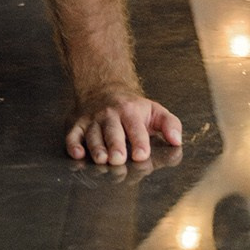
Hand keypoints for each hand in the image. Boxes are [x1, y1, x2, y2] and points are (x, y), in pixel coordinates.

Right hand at [65, 90, 182, 165]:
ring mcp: (93, 120)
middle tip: (118, 159)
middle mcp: (110, 115)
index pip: (136, 127)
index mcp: (131, 111)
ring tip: (102, 160)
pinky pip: (73, 135)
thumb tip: (177, 141)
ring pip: (93, 135)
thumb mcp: (154, 111)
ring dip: (96, 147)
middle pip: (113, 131)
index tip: (141, 155)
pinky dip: (73, 145)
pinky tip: (77, 154)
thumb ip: (170, 125)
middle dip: (115, 145)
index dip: (139, 141)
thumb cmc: (132, 108)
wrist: (103, 88)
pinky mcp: (78, 126)